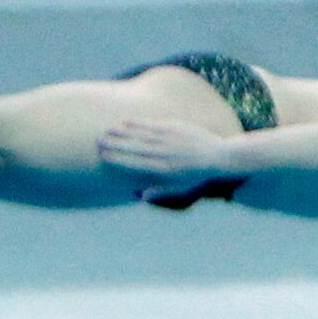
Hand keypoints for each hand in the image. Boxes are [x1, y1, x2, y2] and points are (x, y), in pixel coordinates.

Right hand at [95, 116, 230, 192]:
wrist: (219, 156)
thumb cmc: (196, 175)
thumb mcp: (180, 188)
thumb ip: (160, 191)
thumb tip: (140, 197)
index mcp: (164, 170)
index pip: (137, 164)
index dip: (119, 160)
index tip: (104, 157)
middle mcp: (165, 154)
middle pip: (136, 148)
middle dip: (117, 145)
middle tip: (98, 141)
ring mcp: (170, 139)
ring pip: (142, 135)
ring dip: (124, 132)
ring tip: (107, 130)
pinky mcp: (175, 128)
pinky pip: (153, 125)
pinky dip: (139, 123)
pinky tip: (126, 122)